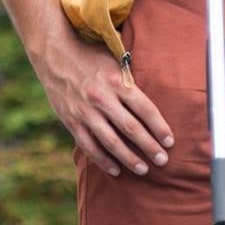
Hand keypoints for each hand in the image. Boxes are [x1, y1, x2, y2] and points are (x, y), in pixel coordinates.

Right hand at [35, 30, 174, 177]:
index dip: (159, 127)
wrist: (55, 55)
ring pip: (111, 141)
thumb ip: (130, 82)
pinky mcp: (71, 121)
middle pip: (131, 128)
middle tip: (163, 161)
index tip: (170, 141)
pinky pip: (89, 146)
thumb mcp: (115, 62)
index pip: (145, 109)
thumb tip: (152, 103)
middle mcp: (103, 98)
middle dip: (149, 147)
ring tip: (143, 170)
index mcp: (118, 81)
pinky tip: (115, 170)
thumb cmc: (91, 57)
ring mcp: (86, 111)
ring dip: (129, 158)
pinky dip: (103, 160)